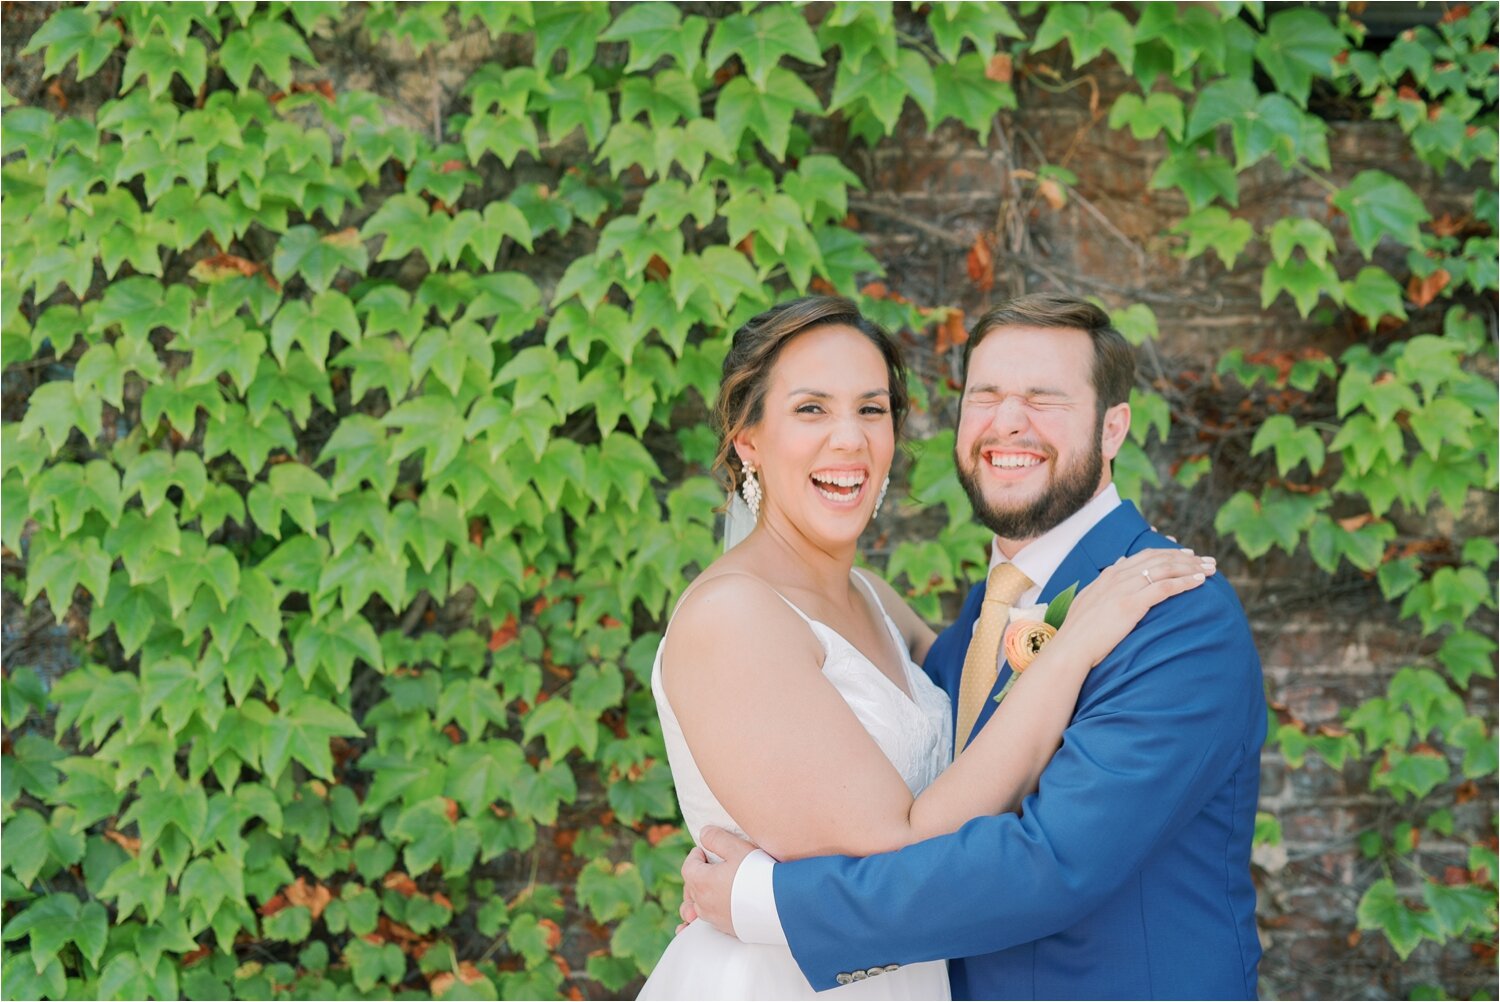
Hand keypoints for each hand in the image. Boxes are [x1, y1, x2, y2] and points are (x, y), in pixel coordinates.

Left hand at [678, 826, 757, 937]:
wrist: (781, 904)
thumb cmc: (758, 873)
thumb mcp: (737, 848)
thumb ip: (716, 838)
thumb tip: (703, 834)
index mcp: (702, 882)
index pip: (688, 867)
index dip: (694, 856)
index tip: (703, 850)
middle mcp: (703, 903)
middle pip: (691, 887)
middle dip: (696, 874)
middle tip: (707, 866)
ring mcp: (714, 919)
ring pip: (697, 907)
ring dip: (698, 896)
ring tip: (704, 890)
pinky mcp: (727, 929)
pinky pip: (707, 923)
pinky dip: (702, 917)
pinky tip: (701, 919)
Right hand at [1060, 549, 1215, 666]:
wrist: (1070, 648)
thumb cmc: (1079, 632)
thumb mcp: (1089, 600)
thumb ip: (1104, 583)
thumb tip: (1117, 565)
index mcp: (1109, 575)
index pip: (1145, 555)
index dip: (1169, 552)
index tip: (1187, 555)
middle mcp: (1118, 576)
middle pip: (1160, 559)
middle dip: (1187, 558)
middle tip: (1208, 561)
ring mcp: (1124, 588)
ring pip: (1165, 569)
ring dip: (1192, 568)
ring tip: (1211, 570)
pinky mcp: (1131, 604)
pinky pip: (1164, 587)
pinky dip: (1184, 582)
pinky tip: (1200, 583)